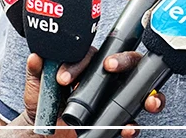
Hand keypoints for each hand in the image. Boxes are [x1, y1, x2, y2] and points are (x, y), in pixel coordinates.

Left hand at [3, 50, 165, 137]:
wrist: (44, 134)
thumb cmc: (44, 106)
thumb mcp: (38, 88)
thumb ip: (37, 72)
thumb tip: (36, 57)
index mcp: (89, 67)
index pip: (92, 56)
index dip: (81, 63)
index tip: (65, 77)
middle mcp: (107, 80)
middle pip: (128, 64)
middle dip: (126, 61)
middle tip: (111, 66)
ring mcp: (114, 100)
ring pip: (142, 92)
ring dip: (150, 95)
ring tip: (147, 101)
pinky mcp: (116, 122)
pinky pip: (132, 123)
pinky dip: (133, 127)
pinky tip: (128, 129)